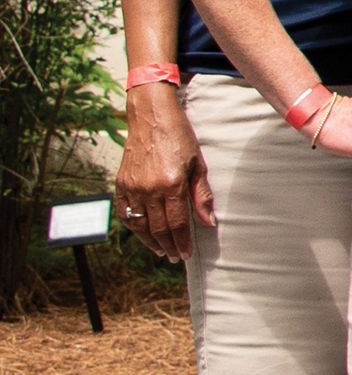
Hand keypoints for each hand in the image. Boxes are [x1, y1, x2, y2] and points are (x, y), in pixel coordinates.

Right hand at [115, 82, 213, 260]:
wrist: (151, 117)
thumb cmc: (179, 137)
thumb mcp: (197, 164)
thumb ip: (202, 195)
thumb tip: (208, 222)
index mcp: (171, 184)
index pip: (177, 223)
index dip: (182, 241)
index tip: (187, 254)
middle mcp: (148, 189)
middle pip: (158, 228)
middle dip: (168, 246)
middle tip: (175, 257)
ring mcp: (132, 187)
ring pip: (140, 225)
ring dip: (150, 242)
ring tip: (161, 251)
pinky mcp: (121, 184)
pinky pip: (125, 213)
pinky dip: (135, 227)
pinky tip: (144, 234)